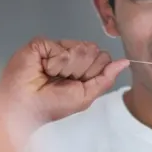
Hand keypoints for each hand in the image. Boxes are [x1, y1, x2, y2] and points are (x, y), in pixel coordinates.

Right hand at [2, 37, 128, 123]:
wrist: (25, 107)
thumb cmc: (52, 105)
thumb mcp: (86, 95)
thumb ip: (106, 77)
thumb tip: (125, 62)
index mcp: (81, 67)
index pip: (103, 58)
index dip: (93, 72)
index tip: (77, 84)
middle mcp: (70, 54)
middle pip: (94, 51)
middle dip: (82, 71)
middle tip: (62, 81)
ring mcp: (56, 47)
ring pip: (81, 48)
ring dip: (68, 68)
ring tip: (51, 76)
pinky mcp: (41, 44)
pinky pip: (62, 47)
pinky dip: (56, 63)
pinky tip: (44, 69)